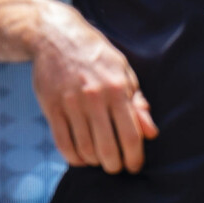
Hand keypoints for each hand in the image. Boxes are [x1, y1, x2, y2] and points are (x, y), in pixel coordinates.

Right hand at [28, 9, 157, 173]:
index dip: (135, 158)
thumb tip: (151, 133)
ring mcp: (71, 103)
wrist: (56, 35)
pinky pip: (64, 144)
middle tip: (116, 166)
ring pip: (86, 149)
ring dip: (95, 162)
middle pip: (108, 149)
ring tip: (99, 160)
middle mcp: (94, 97)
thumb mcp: (123, 72)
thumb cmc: (95, 56)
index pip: (131, 136)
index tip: (134, 166)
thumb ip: (137, 103)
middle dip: (114, 166)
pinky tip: (81, 157)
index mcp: (117, 89)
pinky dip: (74, 158)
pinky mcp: (51, 107)